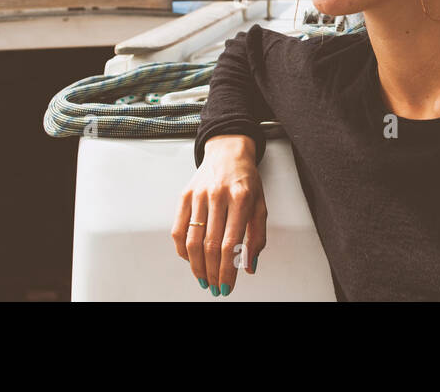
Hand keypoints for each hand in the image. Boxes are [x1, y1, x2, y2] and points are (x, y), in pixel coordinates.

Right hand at [172, 134, 266, 296]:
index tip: (227, 286)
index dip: (227, 270)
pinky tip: (191, 260)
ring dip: (196, 266)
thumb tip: (249, 266)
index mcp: (241, 198)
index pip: (231, 243)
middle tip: (215, 288)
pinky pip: (178, 229)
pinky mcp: (184, 195)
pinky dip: (182, 250)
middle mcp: (217, 195)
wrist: (228, 151)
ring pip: (192, 240)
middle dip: (212, 273)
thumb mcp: (261, 203)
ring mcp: (198, 195)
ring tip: (203, 279)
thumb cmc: (246, 179)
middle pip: (210, 245)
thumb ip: (257, 236)